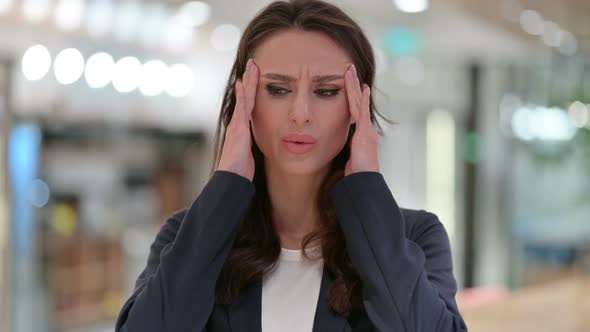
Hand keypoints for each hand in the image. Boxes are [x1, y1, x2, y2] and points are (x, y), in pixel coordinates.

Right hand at [217, 58, 258, 180]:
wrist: (231, 178)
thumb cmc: (239, 171)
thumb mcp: (248, 156)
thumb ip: (249, 149)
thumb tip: (251, 150)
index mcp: (242, 129)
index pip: (249, 105)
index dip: (251, 91)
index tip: (254, 77)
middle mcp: (237, 124)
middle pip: (245, 97)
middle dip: (249, 80)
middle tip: (253, 63)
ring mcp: (236, 125)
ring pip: (244, 98)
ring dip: (247, 81)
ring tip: (251, 66)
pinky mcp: (238, 128)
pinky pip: (241, 107)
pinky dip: (241, 94)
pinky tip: (242, 82)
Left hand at [344, 64, 379, 175]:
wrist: (364, 181)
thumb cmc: (356, 176)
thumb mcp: (349, 161)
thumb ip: (347, 154)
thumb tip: (343, 155)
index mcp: (361, 135)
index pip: (355, 111)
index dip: (352, 97)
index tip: (350, 84)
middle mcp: (366, 130)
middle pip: (358, 102)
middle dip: (353, 86)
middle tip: (349, 69)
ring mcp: (366, 130)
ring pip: (359, 103)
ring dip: (354, 86)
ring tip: (350, 71)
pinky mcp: (365, 132)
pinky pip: (362, 112)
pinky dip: (362, 98)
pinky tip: (362, 87)